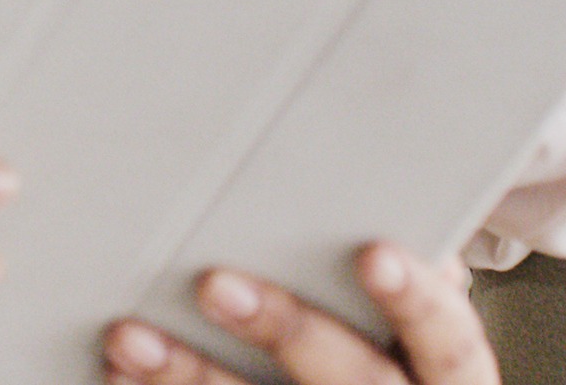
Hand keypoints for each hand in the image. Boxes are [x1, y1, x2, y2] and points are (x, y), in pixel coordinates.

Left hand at [108, 246, 497, 384]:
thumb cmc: (394, 355)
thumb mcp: (421, 327)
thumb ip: (411, 273)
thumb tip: (391, 198)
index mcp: (446, 376)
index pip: (447, 342)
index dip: (414, 300)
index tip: (374, 255)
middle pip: (351, 378)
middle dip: (285, 329)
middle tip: (217, 284)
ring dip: (190, 373)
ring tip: (133, 335)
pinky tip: (119, 372)